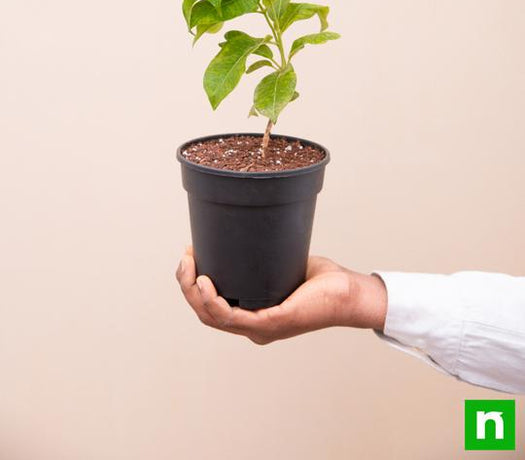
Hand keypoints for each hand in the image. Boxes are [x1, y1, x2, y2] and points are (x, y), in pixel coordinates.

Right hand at [176, 247, 386, 344]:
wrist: (351, 293)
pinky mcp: (273, 322)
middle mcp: (254, 327)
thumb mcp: (285, 264)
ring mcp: (262, 328)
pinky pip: (233, 317)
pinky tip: (206, 283)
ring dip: (194, 292)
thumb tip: (254, 225)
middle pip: (205, 314)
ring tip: (190, 267)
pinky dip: (214, 302)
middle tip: (185, 258)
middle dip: (186, 285)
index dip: (193, 285)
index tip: (190, 256)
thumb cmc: (325, 282)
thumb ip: (268, 255)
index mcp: (254, 316)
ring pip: (212, 317)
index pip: (212, 309)